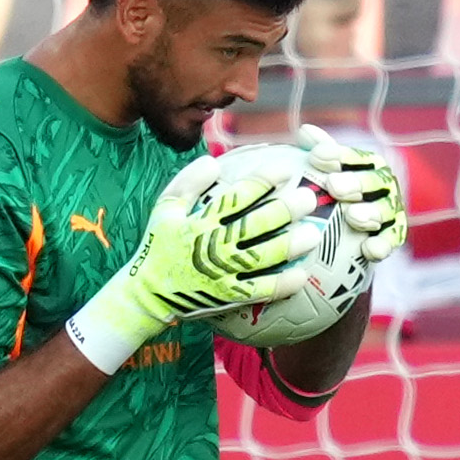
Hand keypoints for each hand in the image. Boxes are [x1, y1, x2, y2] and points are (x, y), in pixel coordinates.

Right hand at [64, 153, 325, 373]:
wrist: (147, 293)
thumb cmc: (160, 244)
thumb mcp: (166, 208)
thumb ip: (189, 182)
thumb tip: (214, 162)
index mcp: (201, 220)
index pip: (237, 196)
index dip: (263, 182)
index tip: (286, 170)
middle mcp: (213, 244)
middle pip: (254, 225)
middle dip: (284, 210)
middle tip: (308, 199)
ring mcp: (222, 272)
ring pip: (261, 257)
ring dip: (289, 245)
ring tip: (313, 234)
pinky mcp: (228, 296)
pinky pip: (258, 290)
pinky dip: (280, 284)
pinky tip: (301, 275)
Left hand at [295, 123, 409, 261]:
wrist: (347, 231)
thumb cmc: (332, 193)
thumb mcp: (324, 171)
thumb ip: (318, 152)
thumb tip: (305, 132)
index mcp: (368, 164)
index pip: (354, 157)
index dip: (337, 156)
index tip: (316, 157)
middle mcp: (384, 184)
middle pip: (373, 181)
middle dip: (355, 183)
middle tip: (333, 186)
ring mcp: (391, 210)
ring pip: (384, 210)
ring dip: (370, 213)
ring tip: (352, 216)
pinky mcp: (394, 236)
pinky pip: (391, 240)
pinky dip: (382, 245)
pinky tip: (369, 249)